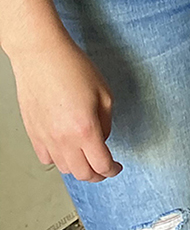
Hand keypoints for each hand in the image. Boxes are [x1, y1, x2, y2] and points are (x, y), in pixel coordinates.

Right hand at [12, 34, 120, 181]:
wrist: (40, 55)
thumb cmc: (72, 68)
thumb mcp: (104, 94)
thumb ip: (106, 123)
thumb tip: (102, 139)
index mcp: (85, 129)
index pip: (102, 165)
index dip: (113, 170)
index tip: (117, 167)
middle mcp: (63, 139)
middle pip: (83, 174)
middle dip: (98, 175)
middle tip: (105, 168)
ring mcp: (45, 137)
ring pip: (64, 169)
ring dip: (79, 168)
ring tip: (87, 158)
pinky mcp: (33, 132)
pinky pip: (46, 157)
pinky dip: (58, 159)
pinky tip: (66, 150)